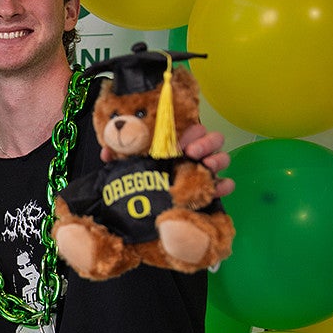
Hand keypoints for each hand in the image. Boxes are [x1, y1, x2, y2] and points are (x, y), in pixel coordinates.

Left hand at [100, 123, 234, 197]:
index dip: (189, 130)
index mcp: (177, 141)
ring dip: (217, 159)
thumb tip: (106, 152)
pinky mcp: (211, 189)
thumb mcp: (128, 164)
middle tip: (191, 151)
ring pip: (221, 158)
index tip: (179, 140)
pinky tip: (218, 187)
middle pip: (211, 138)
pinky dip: (224, 184)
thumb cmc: (141, 175)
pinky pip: (225, 184)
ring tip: (206, 166)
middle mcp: (194, 152)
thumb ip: (118, 156)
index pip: (191, 127)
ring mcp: (205, 170)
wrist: (145, 204)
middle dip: (205, 142)